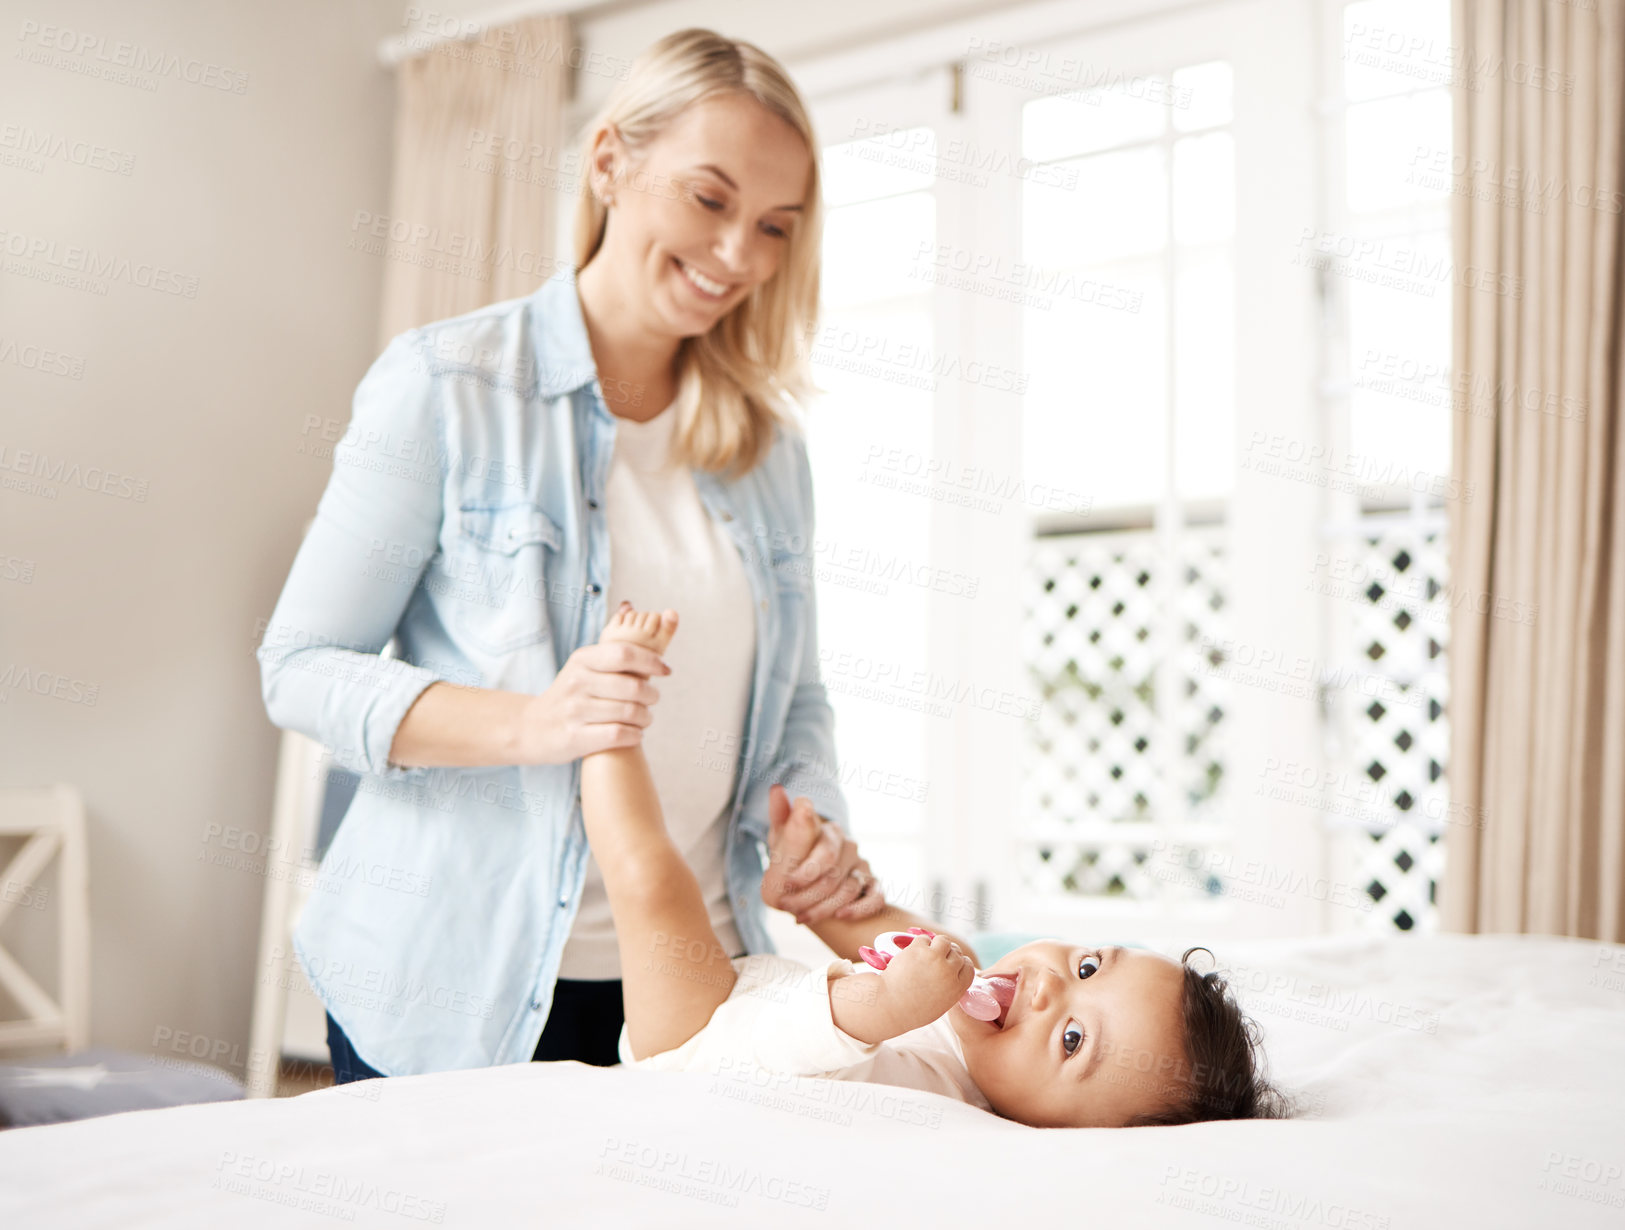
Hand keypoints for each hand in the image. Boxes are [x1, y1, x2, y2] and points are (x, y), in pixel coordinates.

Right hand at [515, 636, 670, 762]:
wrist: (532, 727)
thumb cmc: (571, 695)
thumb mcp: (584, 666)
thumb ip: (614, 653)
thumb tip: (659, 619)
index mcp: (582, 659)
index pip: (624, 653)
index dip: (651, 661)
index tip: (665, 670)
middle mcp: (577, 682)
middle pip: (632, 686)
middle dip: (652, 695)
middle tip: (652, 699)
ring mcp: (574, 710)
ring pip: (629, 712)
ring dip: (646, 717)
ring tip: (644, 718)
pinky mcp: (575, 737)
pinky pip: (618, 734)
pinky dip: (635, 735)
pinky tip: (634, 733)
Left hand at [761, 784, 884, 923]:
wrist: (806, 876)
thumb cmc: (793, 853)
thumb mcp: (782, 835)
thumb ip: (782, 816)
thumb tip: (776, 788)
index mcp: (830, 831)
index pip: (825, 852)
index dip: (806, 871)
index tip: (786, 882)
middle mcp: (850, 846)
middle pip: (834, 875)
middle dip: (808, 894)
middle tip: (784, 904)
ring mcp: (862, 866)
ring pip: (849, 890)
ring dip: (824, 908)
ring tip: (799, 917)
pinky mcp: (872, 884)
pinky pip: (876, 897)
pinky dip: (861, 908)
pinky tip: (841, 916)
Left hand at [876, 932, 973, 1033]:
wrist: (889, 1005)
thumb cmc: (911, 1009)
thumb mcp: (939, 1005)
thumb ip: (950, 988)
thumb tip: (954, 971)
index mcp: (956, 988)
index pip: (969, 967)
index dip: (962, 963)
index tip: (954, 962)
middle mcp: (948, 972)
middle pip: (957, 953)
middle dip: (948, 954)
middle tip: (937, 956)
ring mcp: (934, 959)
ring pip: (944, 941)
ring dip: (937, 944)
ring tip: (927, 951)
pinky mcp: (918, 950)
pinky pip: (925, 939)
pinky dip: (920, 944)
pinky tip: (913, 953)